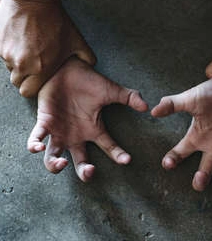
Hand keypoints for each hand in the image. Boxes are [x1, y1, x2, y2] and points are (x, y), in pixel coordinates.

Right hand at [0, 0, 95, 96]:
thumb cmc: (57, 22)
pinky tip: (22, 42)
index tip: (38, 81)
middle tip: (34, 67)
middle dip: (25, 78)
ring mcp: (8, 54)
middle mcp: (22, 64)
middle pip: (17, 82)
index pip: (28, 92)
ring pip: (10, 68)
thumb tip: (91, 66)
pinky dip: (11, 52)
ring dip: (18, 64)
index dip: (32, 88)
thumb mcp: (77, 41)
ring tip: (29, 51)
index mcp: (41, 69)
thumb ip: (87, 58)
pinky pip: (3, 55)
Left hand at [27, 58, 147, 181]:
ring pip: (54, 158)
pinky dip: (35, 146)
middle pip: (80, 162)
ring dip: (55, 166)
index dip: (118, 155)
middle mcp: (77, 135)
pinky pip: (36, 139)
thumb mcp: (111, 90)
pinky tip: (38, 148)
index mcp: (94, 130)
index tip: (127, 160)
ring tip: (62, 163)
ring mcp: (60, 131)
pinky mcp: (44, 122)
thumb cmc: (89, 81)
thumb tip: (146, 106)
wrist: (67, 68)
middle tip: (90, 171)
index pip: (109, 147)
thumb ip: (129, 97)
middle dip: (84, 172)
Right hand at [152, 73, 211, 194]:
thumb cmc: (211, 92)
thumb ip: (172, 104)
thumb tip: (152, 111)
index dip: (172, 160)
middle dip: (201, 180)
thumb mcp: (189, 98)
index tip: (167, 164)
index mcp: (197, 138)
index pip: (180, 153)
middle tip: (198, 181)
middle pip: (205, 170)